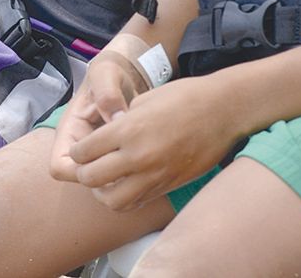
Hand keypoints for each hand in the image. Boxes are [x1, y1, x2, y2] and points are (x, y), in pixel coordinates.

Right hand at [49, 34, 153, 182]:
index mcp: (70, 130)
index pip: (59, 167)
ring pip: (102, 182)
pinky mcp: (116, 155)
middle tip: (131, 167)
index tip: (106, 159)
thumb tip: (116, 121)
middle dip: (105, 180)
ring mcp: (99, 153)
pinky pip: (120, 175)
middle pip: (83, 180)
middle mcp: (82, 147)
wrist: (129, 70)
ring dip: (121, 178)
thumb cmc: (112, 71)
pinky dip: (132, 172)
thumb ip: (107, 94)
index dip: (78, 171)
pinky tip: (150, 160)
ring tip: (143, 163)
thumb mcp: (106, 74)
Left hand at [63, 72, 242, 211]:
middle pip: (91, 178)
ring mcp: (154, 175)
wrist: (223, 111)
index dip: (77, 151)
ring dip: (101, 192)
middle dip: (83, 172)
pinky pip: (136, 202)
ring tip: (105, 180)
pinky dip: (124, 198)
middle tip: (86, 165)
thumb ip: (120, 121)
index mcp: (128, 129)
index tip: (81, 148)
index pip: (83, 151)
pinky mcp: (168, 186)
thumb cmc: (184, 97)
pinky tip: (126, 184)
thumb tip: (105, 137)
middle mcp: (138, 156)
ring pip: (111, 200)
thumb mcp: (144, 100)